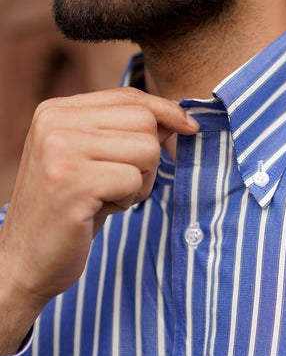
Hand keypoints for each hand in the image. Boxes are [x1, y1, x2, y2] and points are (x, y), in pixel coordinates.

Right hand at [0, 87, 198, 353]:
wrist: (26, 258)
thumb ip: (123, 134)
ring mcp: (60, 151)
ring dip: (139, 184)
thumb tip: (177, 116)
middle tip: (121, 186)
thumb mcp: (92, 162)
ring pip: (147, 151)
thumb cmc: (69, 211)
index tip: (190, 126)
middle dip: (149, 160)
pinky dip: (128, 201)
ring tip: (108, 198)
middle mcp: (55, 122)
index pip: (129, 97)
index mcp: (58, 111)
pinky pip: (134, 180)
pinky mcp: (71, 182)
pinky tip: (100, 211)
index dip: (166, 111)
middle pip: (145, 122)